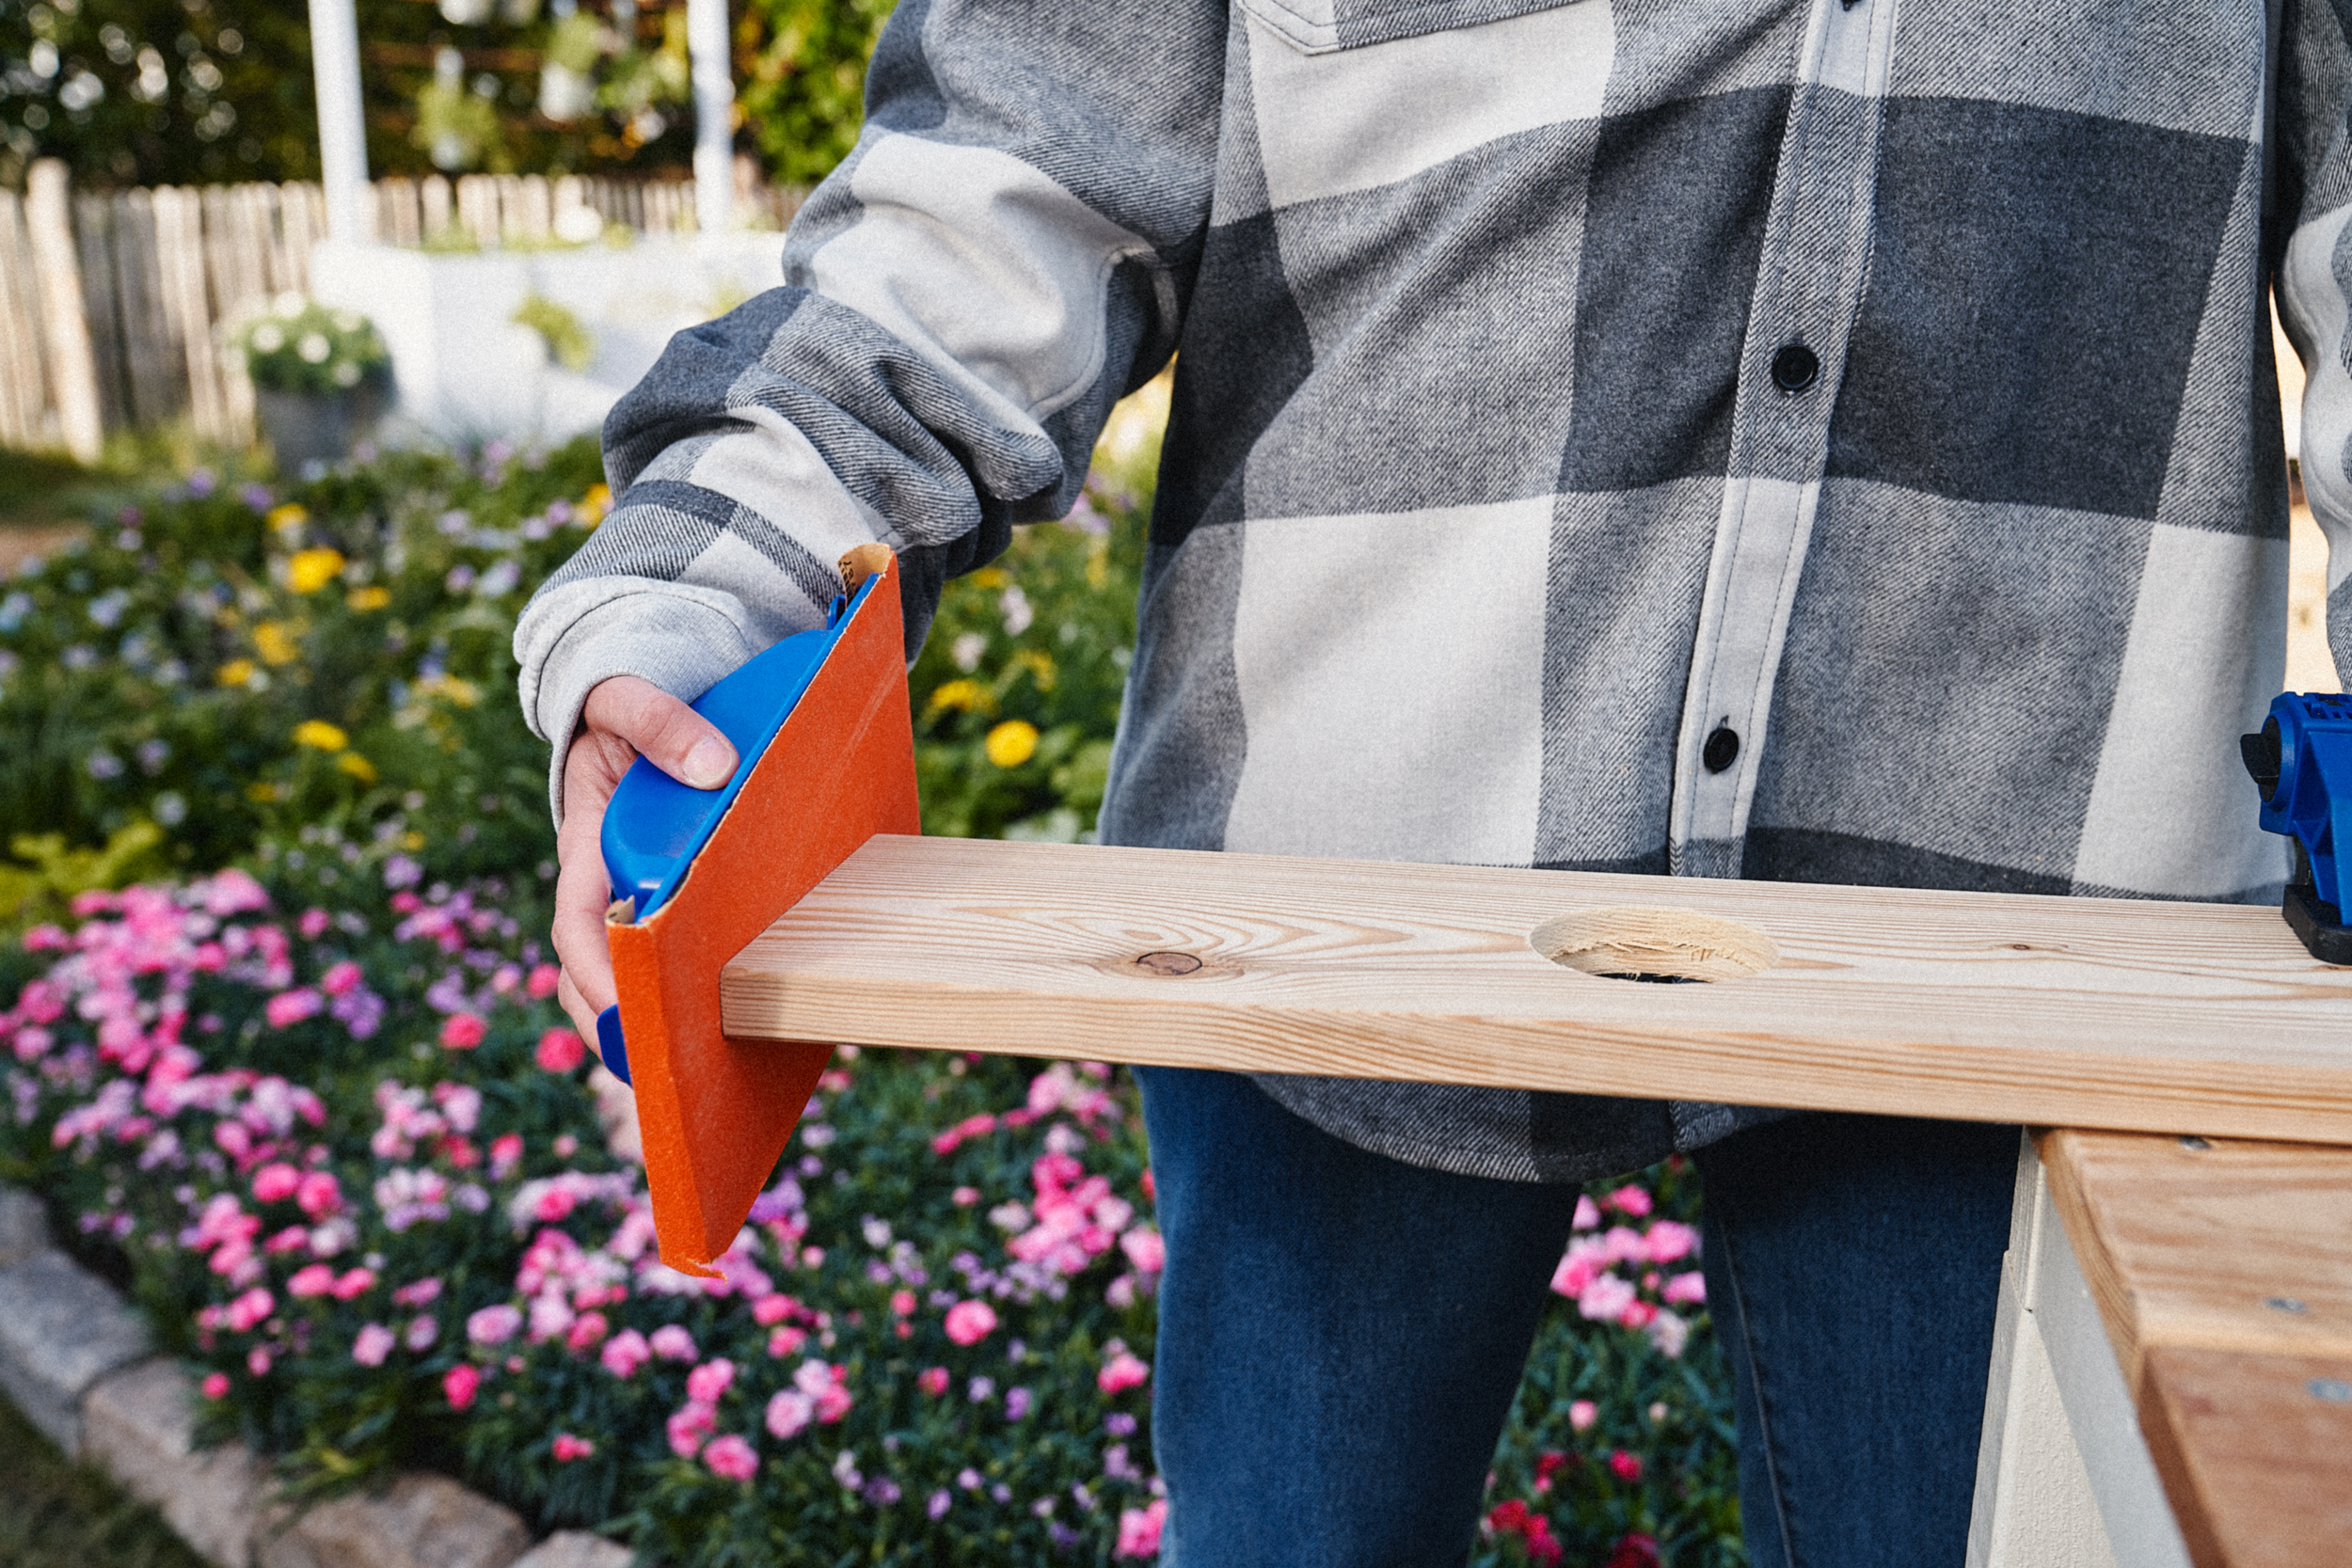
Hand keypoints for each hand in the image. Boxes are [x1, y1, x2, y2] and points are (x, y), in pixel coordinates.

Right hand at [551, 675, 737, 1041]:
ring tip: (691, 1077)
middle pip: (591, 971)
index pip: (576, 921)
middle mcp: (601, 883)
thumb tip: (714, 769)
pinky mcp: (665, 899)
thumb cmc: (625, 708)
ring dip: (646, 1023)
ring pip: (626, 973)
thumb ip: (661, 724)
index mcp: (585, 844)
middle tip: (654, 1072)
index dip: (595, 970)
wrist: (635, 706)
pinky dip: (685, 993)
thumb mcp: (630, 698)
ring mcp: (630, 896)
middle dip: (612, 1025)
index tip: (624, 1008)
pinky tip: (733, 1030)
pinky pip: (670, 953)